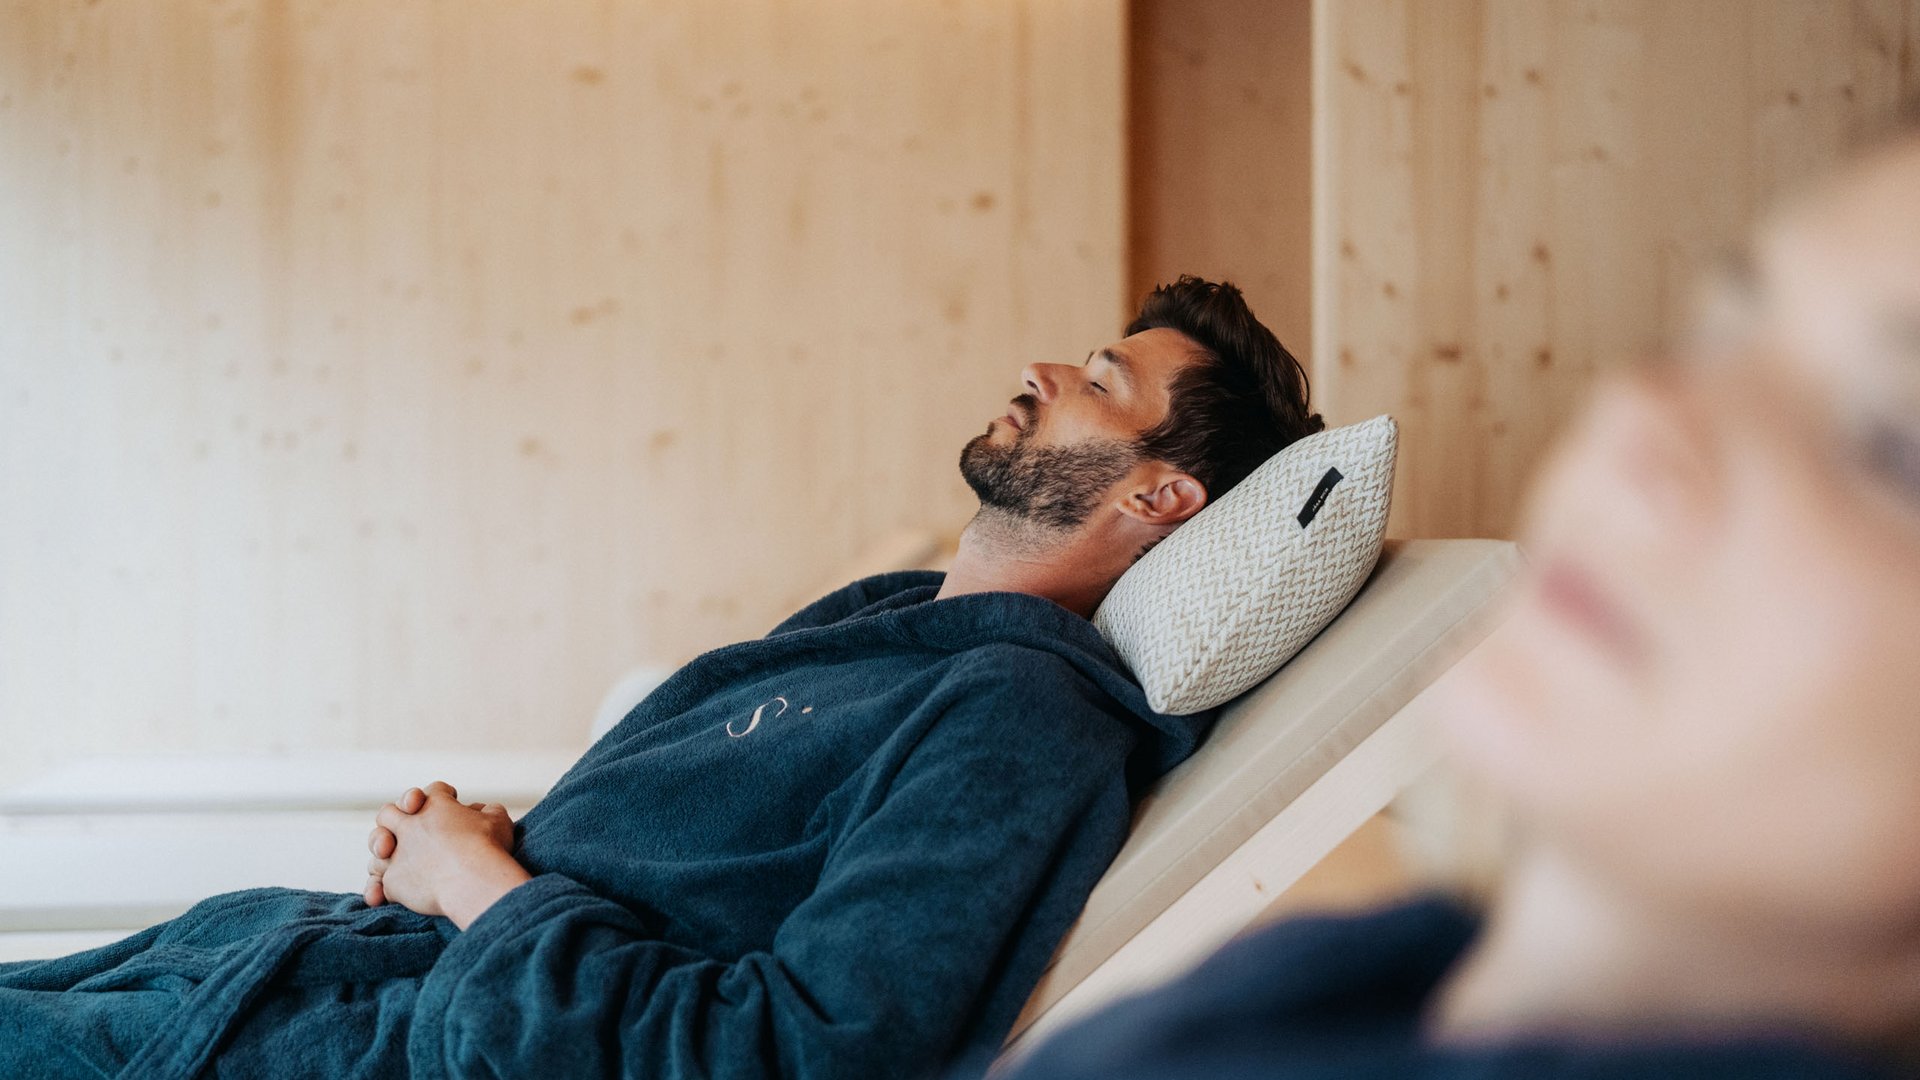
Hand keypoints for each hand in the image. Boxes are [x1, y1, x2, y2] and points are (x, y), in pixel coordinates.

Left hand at [364, 780, 529, 928]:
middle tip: (408, 831)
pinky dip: (379, 890)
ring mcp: (397, 854)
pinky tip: (381, 898)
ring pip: (377, 851)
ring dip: (384, 857)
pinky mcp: (392, 881)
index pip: (434, 790)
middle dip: (393, 821)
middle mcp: (410, 825)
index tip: (451, 801)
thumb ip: (487, 812)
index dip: (443, 794)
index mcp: (435, 804)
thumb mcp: (497, 819)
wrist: (473, 881)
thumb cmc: (488, 847)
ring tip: (397, 865)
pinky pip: (378, 885)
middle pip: (387, 814)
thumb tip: (483, 812)